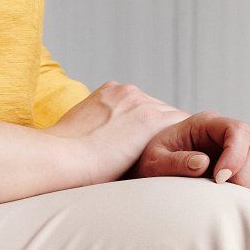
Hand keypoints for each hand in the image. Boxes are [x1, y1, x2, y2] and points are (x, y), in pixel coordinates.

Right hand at [52, 78, 190, 186]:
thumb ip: (95, 130)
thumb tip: (97, 145)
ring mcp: (140, 102)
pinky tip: (188, 156)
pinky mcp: (151, 119)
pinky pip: (182, 124)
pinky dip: (186, 140)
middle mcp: (126, 91)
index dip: (146, 128)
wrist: (60, 157)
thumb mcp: (78, 133)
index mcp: (109, 93)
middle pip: (159, 109)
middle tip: (168, 155)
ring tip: (181, 157)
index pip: (140, 106)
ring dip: (175, 136)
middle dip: (162, 131)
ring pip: (172, 117)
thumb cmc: (62, 157)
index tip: (147, 146)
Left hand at [132, 109, 249, 192]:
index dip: (235, 154)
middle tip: (224, 192)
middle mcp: (228, 134)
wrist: (153, 172)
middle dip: (246, 172)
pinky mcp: (246, 170)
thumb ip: (175, 162)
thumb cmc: (150, 163)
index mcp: (207, 123)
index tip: (220, 179)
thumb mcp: (154, 162)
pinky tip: (235, 200)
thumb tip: (203, 163)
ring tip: (229, 196)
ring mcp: (241, 151)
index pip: (237, 130)